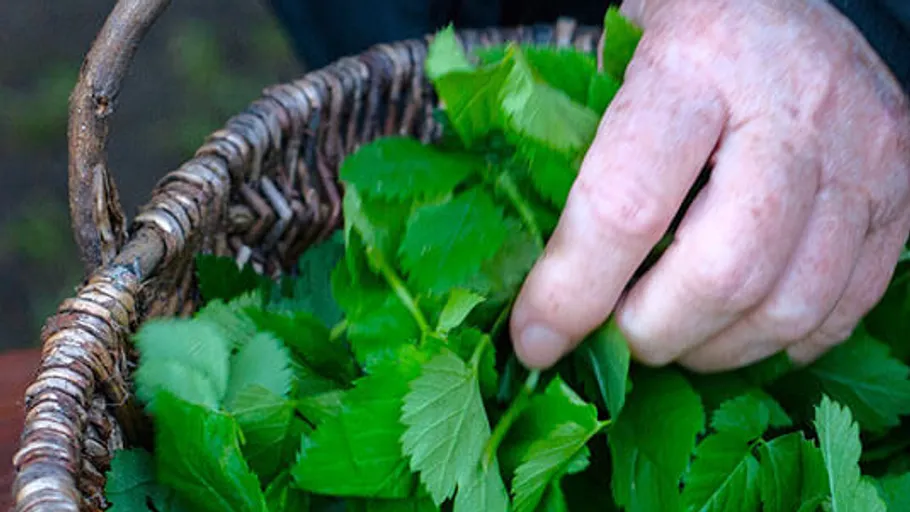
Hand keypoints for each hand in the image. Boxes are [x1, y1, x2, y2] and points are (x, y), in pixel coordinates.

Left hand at [509, 0, 909, 371]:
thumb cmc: (693, 34)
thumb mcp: (620, 58)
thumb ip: (583, 156)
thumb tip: (546, 283)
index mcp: (698, 62)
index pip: (627, 204)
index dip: (572, 292)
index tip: (535, 338)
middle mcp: (795, 108)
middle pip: (723, 272)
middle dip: (650, 333)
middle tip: (614, 337)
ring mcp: (862, 156)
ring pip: (788, 305)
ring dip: (712, 348)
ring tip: (670, 336)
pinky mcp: (901, 196)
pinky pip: (842, 306)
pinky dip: (778, 339)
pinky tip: (735, 327)